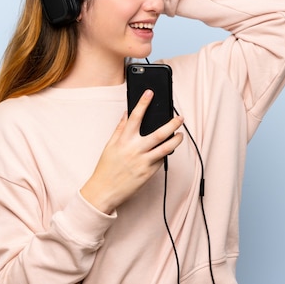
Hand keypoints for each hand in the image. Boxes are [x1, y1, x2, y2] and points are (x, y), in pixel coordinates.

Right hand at [80, 90, 183, 213]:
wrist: (104, 190)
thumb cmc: (106, 168)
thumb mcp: (110, 145)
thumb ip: (120, 128)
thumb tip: (127, 113)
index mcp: (124, 140)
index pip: (135, 117)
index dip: (143, 103)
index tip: (150, 93)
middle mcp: (135, 149)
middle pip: (158, 133)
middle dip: (172, 124)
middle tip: (179, 117)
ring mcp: (143, 162)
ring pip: (166, 148)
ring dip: (176, 140)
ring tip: (180, 135)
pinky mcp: (149, 173)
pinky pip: (161, 161)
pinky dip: (165, 154)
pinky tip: (167, 150)